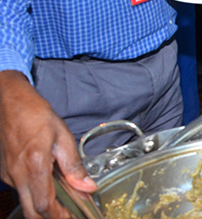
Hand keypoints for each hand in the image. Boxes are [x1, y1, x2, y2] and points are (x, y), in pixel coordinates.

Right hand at [0, 71, 96, 218]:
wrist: (8, 102)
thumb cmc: (34, 114)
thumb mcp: (62, 136)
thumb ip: (73, 165)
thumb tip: (87, 186)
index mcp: (34, 166)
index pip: (44, 205)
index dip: (59, 216)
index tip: (72, 216)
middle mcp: (17, 175)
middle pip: (31, 211)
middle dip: (50, 217)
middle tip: (68, 214)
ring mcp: (8, 175)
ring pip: (25, 201)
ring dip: (42, 205)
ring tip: (62, 198)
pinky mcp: (4, 171)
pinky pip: (20, 188)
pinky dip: (34, 192)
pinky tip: (47, 183)